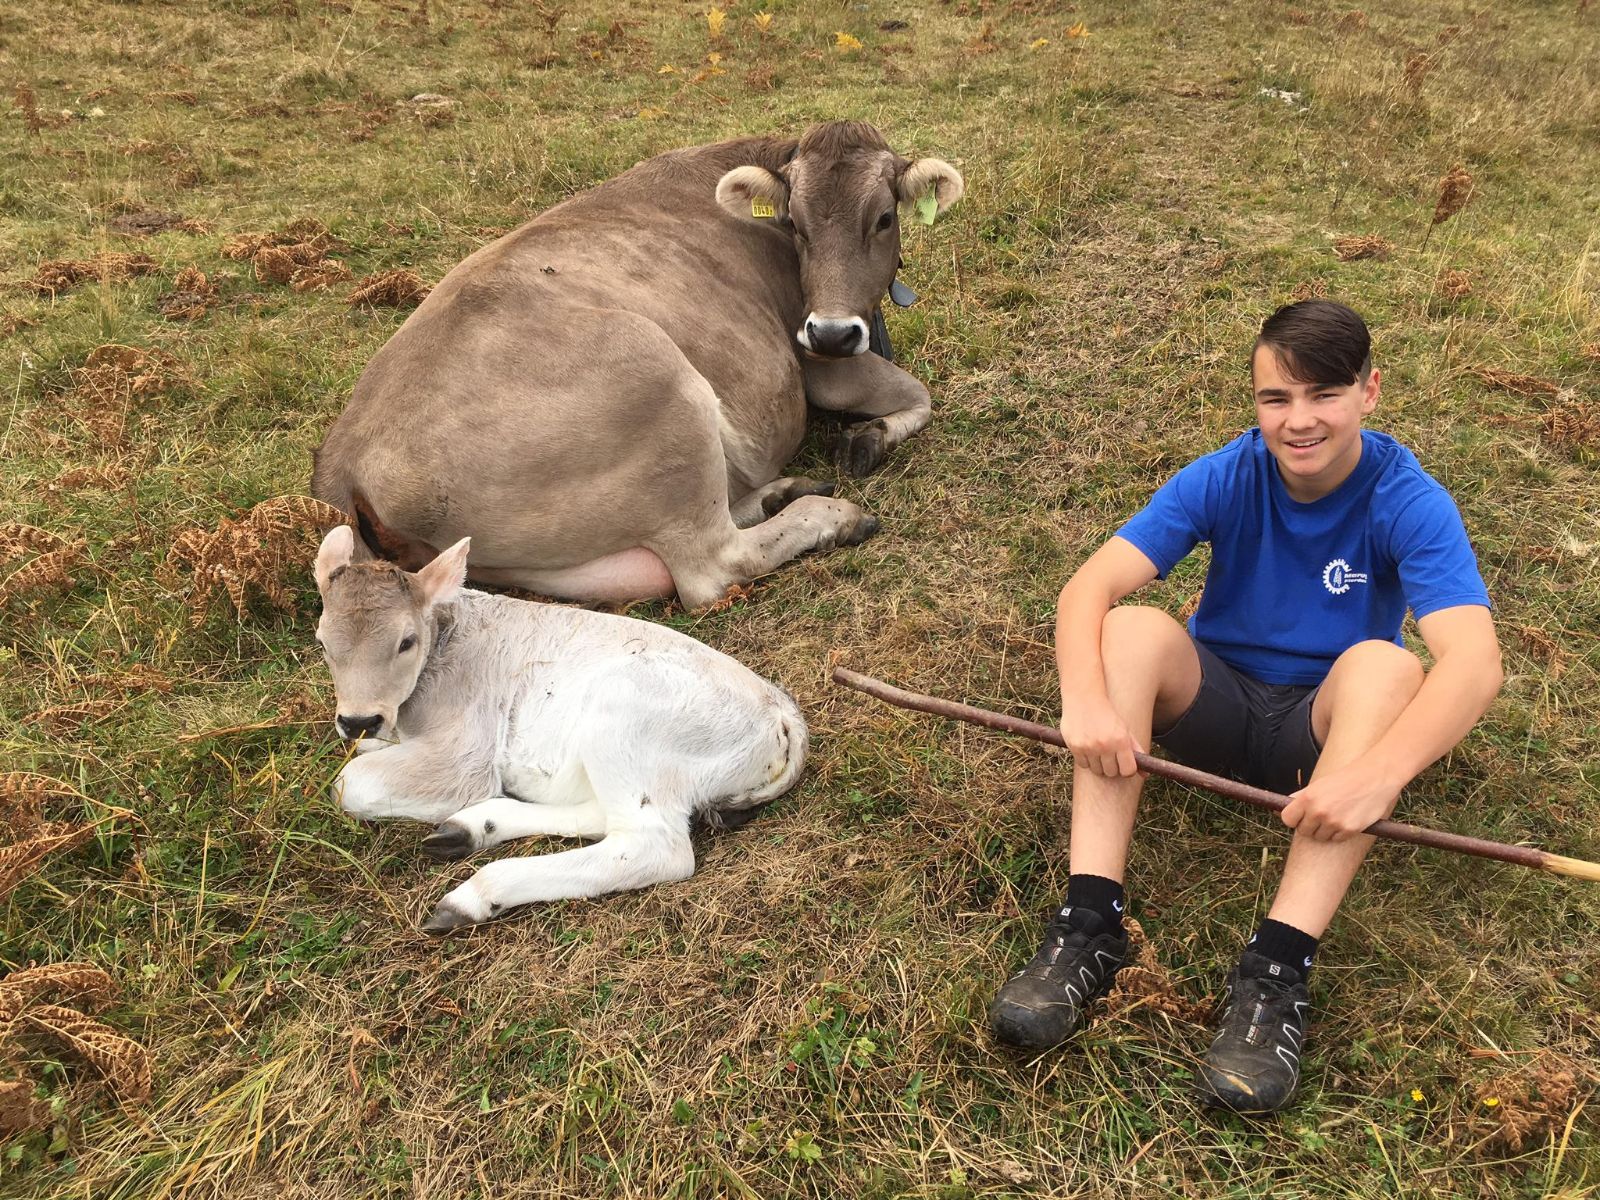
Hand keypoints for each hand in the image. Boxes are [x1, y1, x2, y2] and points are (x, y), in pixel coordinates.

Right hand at [1059, 697, 1144, 778]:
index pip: (1128, 770)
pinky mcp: (1075, 746)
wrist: (1084, 698)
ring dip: (1098, 764)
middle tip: (1109, 755)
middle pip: (1111, 773)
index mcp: (1121, 740)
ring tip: (1097, 750)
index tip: (1123, 764)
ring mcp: (1089, 747)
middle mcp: (1105, 745)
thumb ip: (1136, 751)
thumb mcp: (1125, 729)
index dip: (1127, 769)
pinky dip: (1086, 760)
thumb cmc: (1107, 715)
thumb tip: (1146, 775)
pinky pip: (1083, 765)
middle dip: (1112, 767)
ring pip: (1097, 770)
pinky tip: (1087, 747)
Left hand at [1281, 759, 1401, 841]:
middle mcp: (1318, 811)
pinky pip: (1336, 839)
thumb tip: (1277, 811)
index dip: (1294, 819)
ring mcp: (1333, 822)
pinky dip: (1340, 833)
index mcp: (1308, 798)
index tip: (1301, 816)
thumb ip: (1298, 798)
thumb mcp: (1318, 785)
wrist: (1374, 777)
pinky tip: (1347, 819)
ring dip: (1325, 830)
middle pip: (1303, 831)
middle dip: (1310, 826)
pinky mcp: (1349, 830)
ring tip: (1336, 815)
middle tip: (1322, 815)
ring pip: (1319, 837)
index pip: (1287, 819)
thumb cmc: (1344, 780)